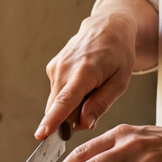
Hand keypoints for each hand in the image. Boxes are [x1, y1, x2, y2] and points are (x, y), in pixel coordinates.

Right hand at [36, 10, 137, 139]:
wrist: (107, 27)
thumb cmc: (118, 54)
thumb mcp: (120, 82)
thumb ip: (101, 104)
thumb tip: (83, 124)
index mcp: (85, 71)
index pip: (65, 101)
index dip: (53, 120)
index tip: (41, 133)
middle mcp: (64, 68)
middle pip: (57, 107)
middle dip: (70, 120)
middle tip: (91, 114)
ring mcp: (55, 67)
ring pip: (57, 102)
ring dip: (71, 107)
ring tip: (92, 90)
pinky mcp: (52, 68)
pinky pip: (57, 93)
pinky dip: (69, 96)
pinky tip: (83, 84)